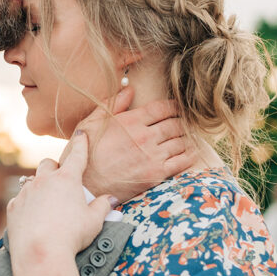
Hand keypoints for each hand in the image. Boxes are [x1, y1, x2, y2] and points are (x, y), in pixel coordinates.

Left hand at [6, 131, 111, 259]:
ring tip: (47, 204)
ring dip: (40, 187)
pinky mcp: (14, 206)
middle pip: (48, 164)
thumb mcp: (94, 221)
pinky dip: (27, 204)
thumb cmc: (72, 236)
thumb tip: (111, 199)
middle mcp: (44, 181)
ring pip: (32, 181)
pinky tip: (33, 217)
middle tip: (62, 182)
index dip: (80, 143)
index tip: (81, 135)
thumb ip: (103, 206)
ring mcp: (26, 192)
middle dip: (55, 169)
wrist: (41, 253)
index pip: (76, 155)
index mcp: (67, 179)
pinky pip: (20, 199)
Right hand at [76, 88, 198, 200]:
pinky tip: (192, 152)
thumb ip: (112, 104)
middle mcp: (145, 137)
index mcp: (130, 122)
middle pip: (175, 123)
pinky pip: (182, 161)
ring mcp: (153, 156)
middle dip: (182, 121)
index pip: (161, 108)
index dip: (173, 105)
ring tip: (189, 135)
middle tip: (186, 121)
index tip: (177, 107)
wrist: (86, 187)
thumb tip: (130, 89)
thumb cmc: (85, 154)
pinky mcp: (157, 174)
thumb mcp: (91, 123)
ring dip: (187, 137)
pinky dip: (190, 155)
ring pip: (181, 141)